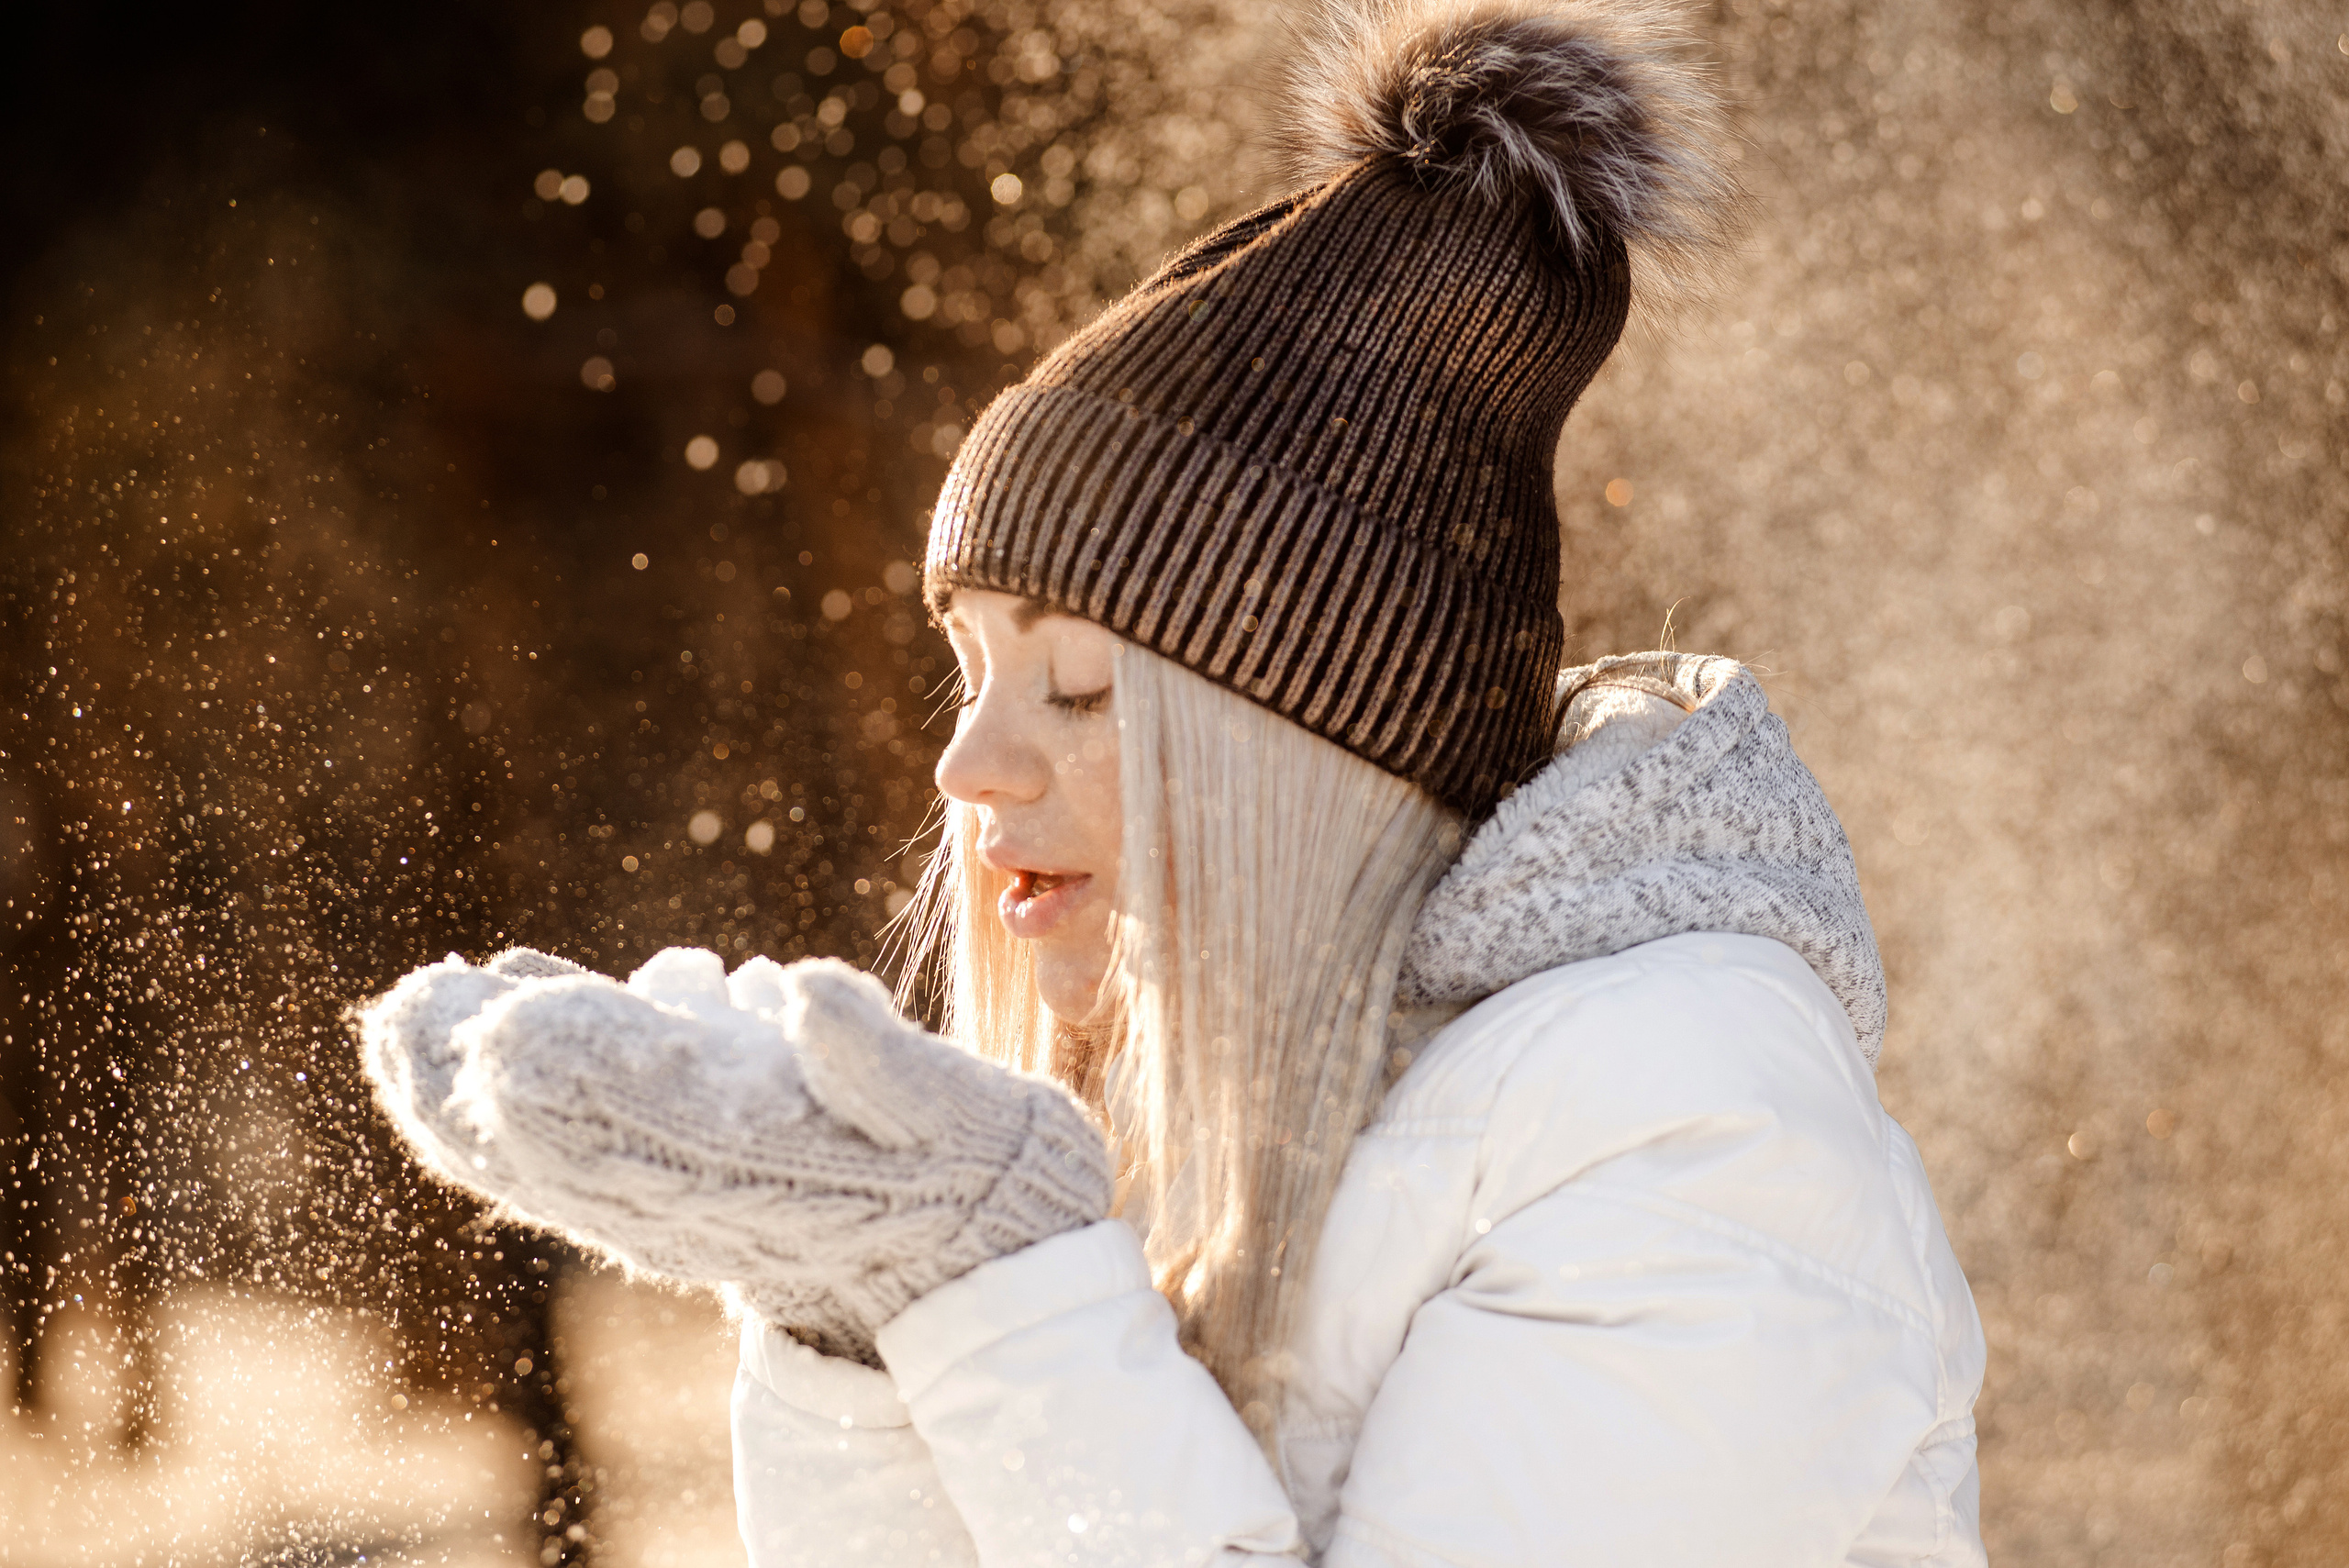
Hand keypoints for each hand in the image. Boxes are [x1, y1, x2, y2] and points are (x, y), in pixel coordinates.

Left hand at [360, 946, 1112, 1365]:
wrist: (979, 1273)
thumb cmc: (977, 1175)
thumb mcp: (950, 1108)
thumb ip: (873, 1054)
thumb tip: (797, 987)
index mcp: (754, 1166)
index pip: (625, 1111)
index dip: (557, 1056)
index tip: (496, 1007)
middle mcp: (695, 1192)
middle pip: (553, 1139)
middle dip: (473, 1071)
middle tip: (410, 1001)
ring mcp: (677, 1198)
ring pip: (547, 1150)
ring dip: (472, 1086)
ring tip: (421, 1006)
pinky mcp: (680, 1190)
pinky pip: (569, 1156)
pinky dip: (516, 1108)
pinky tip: (501, 1034)